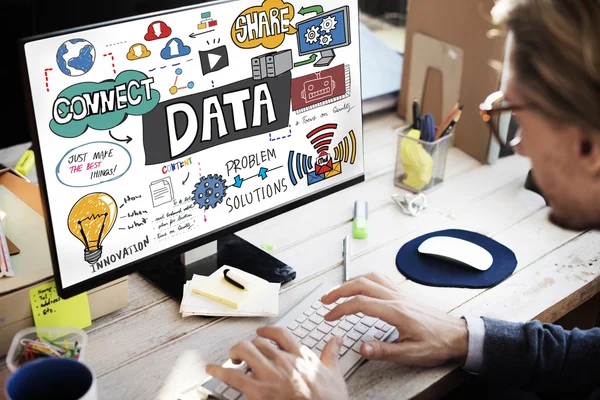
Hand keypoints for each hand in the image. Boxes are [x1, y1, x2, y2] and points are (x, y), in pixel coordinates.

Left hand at [206, 326, 348, 399]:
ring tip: (232, 359)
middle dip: (249, 346)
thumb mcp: (334, 374)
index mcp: (300, 355)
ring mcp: (270, 375)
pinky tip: (211, 369)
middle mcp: (283, 360)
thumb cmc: (329, 399)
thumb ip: (331, 353)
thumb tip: (336, 339)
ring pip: (244, 351)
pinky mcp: (259, 392)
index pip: (279, 333)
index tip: (261, 332)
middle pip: (258, 342)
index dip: (267, 331)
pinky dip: (219, 371)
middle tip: (245, 353)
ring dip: (235, 353)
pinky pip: (233, 376)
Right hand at [320, 273, 467, 366]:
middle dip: (339, 290)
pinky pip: (380, 279)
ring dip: (350, 282)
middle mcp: (396, 298)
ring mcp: (400, 294)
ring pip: (370, 278)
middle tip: (325, 300)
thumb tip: (361, 347)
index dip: (341, 309)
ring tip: (337, 291)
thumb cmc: (437, 344)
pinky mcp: (403, 295)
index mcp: (395, 311)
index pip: (360, 303)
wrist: (458, 335)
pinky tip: (361, 285)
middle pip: (361, 284)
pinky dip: (365, 279)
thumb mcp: (411, 353)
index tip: (329, 316)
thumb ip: (384, 350)